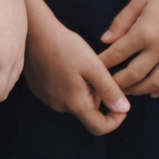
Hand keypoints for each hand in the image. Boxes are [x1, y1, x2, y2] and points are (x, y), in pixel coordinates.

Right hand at [23, 6, 128, 135]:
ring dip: (83, 88)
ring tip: (78, 64)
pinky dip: (68, 84)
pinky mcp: (39, 89)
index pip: (99, 127)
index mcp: (75, 103)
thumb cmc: (65, 46)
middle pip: (88, 110)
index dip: (115, 120)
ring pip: (74, 101)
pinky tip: (65, 64)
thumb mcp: (93, 66)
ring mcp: (46, 98)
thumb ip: (110, 90)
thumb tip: (124, 109)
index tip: (122, 104)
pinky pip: (61, 93)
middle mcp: (59, 105)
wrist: (34, 31)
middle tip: (95, 69)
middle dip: (97, 94)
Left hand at [97, 0, 158, 96]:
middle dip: (117, 84)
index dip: (103, 64)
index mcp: (144, 31)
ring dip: (138, 91)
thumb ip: (121, 21)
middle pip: (134, 75)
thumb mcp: (140, 0)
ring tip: (127, 91)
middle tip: (107, 87)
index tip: (94, 69)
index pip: (117, 54)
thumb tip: (105, 40)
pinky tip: (154, 92)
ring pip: (155, 83)